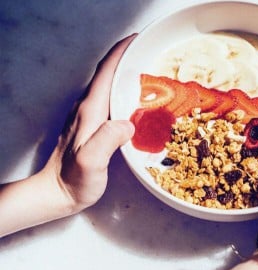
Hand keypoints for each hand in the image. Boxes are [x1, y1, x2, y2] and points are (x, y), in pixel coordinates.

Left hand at [0, 34, 135, 236]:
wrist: (56, 192)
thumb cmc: (74, 179)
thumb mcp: (92, 161)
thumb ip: (107, 139)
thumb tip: (128, 123)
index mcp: (90, 110)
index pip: (106, 71)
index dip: (121, 52)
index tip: (139, 39)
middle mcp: (88, 108)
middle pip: (109, 74)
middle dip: (129, 59)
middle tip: (153, 56)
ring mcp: (89, 116)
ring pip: (110, 87)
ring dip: (128, 75)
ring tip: (152, 75)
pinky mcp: (93, 126)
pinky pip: (112, 100)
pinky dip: (126, 93)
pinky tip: (140, 102)